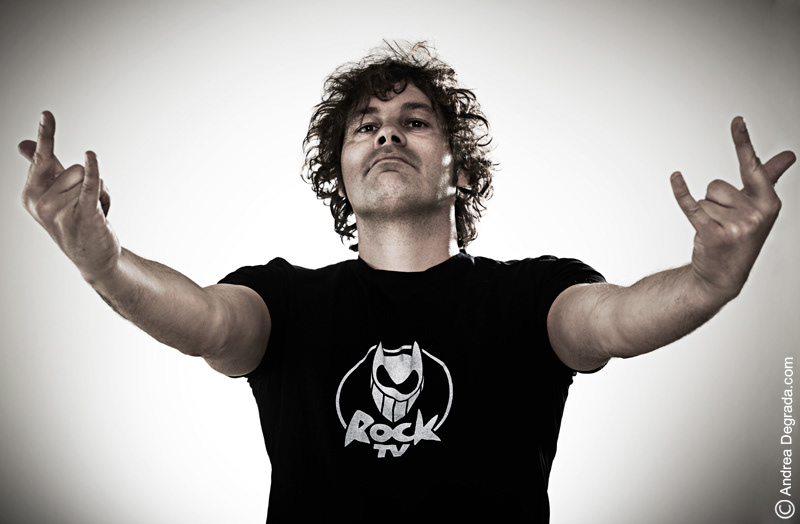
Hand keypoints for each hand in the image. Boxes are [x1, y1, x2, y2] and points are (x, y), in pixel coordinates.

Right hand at [20, 111, 120, 281]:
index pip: (42, 157)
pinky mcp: (83, 216)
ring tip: (93, 213)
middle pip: (77, 168)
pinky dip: (93, 171)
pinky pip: (90, 186)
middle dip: (88, 184)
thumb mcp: (53, 195)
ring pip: (91, 178)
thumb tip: (22, 143)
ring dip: (101, 194)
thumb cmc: (73, 221)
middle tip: (84, 207)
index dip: (46, 134)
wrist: (93, 258)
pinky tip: (91, 156)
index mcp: (30, 194)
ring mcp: (60, 211)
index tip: (48, 113)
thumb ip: (41, 167)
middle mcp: (40, 203)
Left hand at [671, 116, 795, 302]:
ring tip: (716, 230)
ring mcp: (736, 225)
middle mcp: (755, 213)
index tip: (736, 120)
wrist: (723, 275)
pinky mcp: (713, 233)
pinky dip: (681, 192)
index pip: (751, 165)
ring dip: (705, 214)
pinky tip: (675, 176)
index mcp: (768, 202)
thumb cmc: (740, 236)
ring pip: (704, 199)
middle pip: (717, 185)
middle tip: (724, 222)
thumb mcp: (758, 207)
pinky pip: (692, 205)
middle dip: (715, 202)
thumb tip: (788, 156)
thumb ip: (769, 178)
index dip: (742, 142)